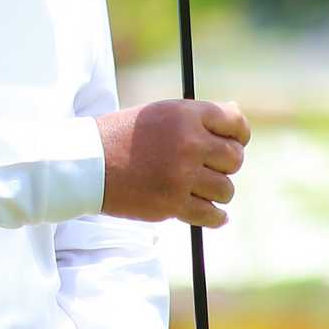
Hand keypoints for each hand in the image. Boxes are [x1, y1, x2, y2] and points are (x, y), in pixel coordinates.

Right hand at [95, 99, 248, 227]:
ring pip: (225, 189)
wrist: (88, 164)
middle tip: (212, 169)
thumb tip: (235, 111)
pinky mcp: (173, 203)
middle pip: (234, 158)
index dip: (240, 135)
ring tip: (201, 190)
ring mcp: (181, 174)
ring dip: (217, 192)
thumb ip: (196, 115)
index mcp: (186, 114)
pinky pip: (211, 215)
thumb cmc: (123, 136)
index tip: (235, 143)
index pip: (235, 123)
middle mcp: (188, 142)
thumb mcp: (159, 113)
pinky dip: (216, 217)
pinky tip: (213, 214)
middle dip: (226, 165)